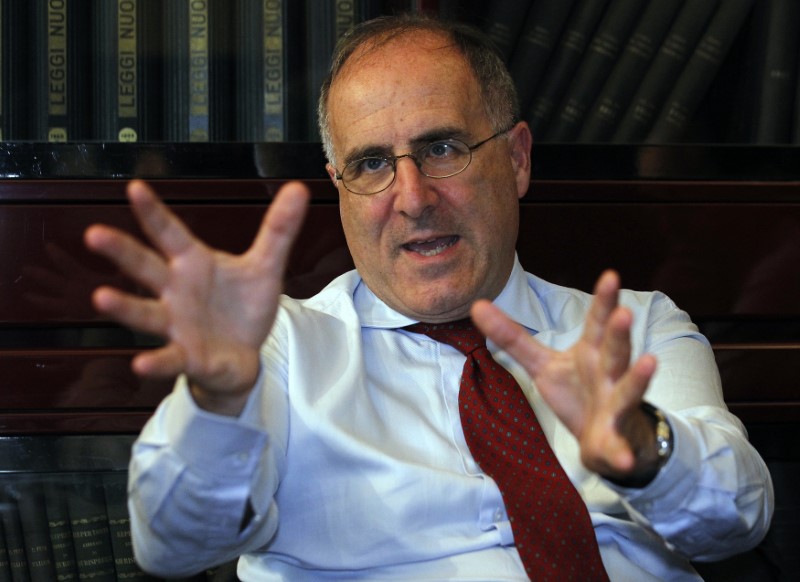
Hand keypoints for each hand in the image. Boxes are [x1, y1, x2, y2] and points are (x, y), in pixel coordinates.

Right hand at [84, 180, 308, 414]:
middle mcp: (176, 291)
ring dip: (124, 306)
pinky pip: (167, 358)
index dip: (154, 212)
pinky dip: (155, 362)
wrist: (244, 356)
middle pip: (145, 267)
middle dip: (121, 251)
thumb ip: (279, 229)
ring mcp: (176, 325)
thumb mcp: (265, 266)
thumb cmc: (243, 308)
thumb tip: (299, 188)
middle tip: (94, 234)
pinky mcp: (186, 356)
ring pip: (145, 313)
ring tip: (101, 297)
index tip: (135, 187)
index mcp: (192, 263)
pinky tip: (140, 364)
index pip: (170, 233)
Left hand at [470, 270, 659, 481]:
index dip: (603, 301)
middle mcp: (609, 375)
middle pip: (615, 351)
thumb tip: (477, 305)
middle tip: (624, 313)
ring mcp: (615, 407)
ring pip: (628, 391)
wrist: (607, 439)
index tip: (610, 275)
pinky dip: (621, 454)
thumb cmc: (578, 392)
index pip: (597, 324)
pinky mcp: (614, 440)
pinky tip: (623, 459)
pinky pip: (619, 447)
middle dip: (620, 334)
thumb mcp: (542, 363)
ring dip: (638, 378)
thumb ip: (513, 337)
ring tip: (649, 362)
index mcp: (592, 354)